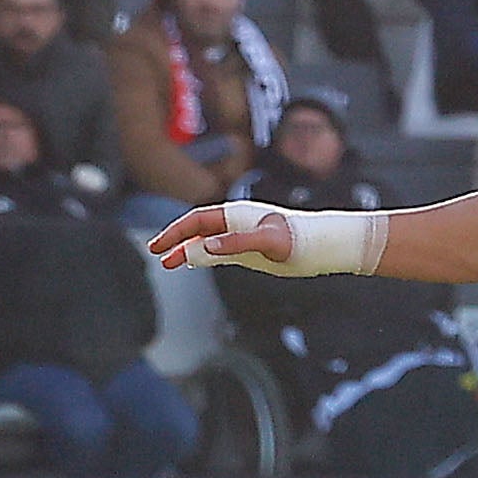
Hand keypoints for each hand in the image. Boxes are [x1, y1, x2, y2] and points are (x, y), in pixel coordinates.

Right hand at [148, 202, 291, 271]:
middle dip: (175, 239)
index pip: (198, 219)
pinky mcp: (249, 251)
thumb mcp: (267, 242)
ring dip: (186, 251)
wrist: (320, 246)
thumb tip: (205, 246)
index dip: (177, 231)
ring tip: (167, 263)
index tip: (160, 245)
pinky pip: (218, 252)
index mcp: (236, 214)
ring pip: (206, 242)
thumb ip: (236, 243)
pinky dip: (202, 256)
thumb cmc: (298, 240)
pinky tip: (191, 262)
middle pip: (197, 229)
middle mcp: (236, 223)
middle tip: (156, 251)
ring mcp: (241, 237)